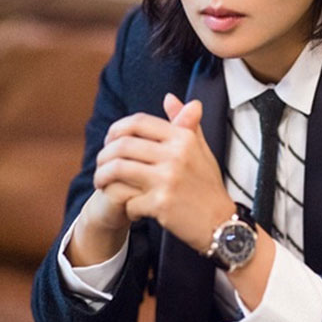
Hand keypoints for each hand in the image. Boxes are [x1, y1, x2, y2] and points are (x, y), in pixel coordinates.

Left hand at [97, 93, 234, 251]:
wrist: (221, 223)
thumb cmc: (208, 186)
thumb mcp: (201, 150)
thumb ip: (184, 123)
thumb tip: (169, 98)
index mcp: (183, 138)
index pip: (139, 122)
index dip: (117, 129)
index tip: (109, 141)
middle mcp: (176, 155)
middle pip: (123, 145)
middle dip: (104, 155)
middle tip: (100, 165)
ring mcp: (168, 179)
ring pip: (118, 169)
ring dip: (103, 177)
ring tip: (101, 182)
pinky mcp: (161, 203)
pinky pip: (127, 199)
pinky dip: (123, 204)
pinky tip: (126, 207)